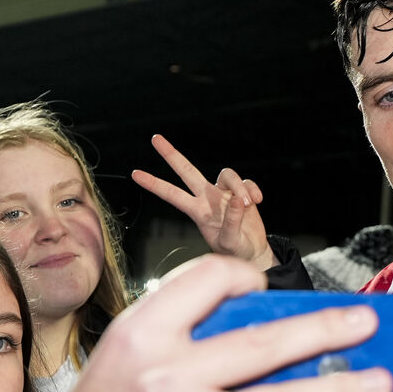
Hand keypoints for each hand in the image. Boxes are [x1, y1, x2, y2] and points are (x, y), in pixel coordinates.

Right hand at [14, 254, 392, 391]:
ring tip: (378, 384)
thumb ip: (183, 328)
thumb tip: (269, 321)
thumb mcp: (125, 350)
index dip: (247, 277)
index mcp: (143, 333)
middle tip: (367, 322)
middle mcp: (166, 378)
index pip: (211, 279)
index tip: (268, 288)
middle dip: (328, 330)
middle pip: (267, 343)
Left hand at [131, 134, 276, 269]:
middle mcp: (208, 198)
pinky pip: (247, 181)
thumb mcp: (230, 242)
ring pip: (227, 175)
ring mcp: (224, 193)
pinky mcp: (242, 191)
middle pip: (187, 171)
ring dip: (239, 187)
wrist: (253, 252)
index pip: (172, 194)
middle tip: (155, 139)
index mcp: (197, 211)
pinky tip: (257, 201)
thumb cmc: (235, 249)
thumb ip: (232, 222)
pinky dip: (253, 189)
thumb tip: (237, 200)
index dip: (154, 184)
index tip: (135, 174)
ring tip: (248, 204)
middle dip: (171, 155)